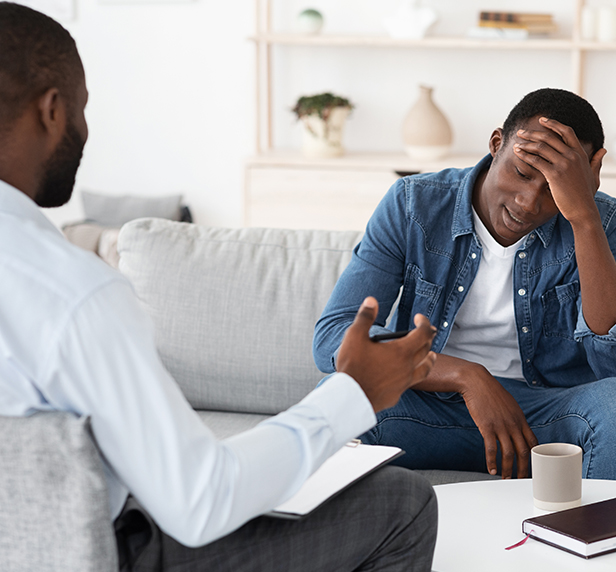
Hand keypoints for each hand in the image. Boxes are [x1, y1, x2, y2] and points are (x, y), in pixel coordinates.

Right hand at [337, 297, 435, 412]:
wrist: (350, 398)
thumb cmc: (353, 366)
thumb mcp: (355, 336)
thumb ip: (365, 317)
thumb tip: (372, 301)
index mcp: (401, 351)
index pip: (422, 333)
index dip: (424, 322)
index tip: (419, 317)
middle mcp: (407, 367)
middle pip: (426, 350)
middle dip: (427, 338)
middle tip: (426, 332)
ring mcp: (404, 382)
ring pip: (425, 369)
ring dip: (430, 359)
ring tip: (431, 355)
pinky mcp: (397, 394)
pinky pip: (412, 382)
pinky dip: (414, 374)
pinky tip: (409, 375)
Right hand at [459, 363, 537, 478]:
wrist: (477, 382)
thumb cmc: (491, 392)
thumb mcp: (509, 404)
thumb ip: (515, 418)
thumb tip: (517, 430)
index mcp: (520, 419)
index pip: (533, 442)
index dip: (534, 457)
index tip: (532, 466)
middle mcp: (513, 424)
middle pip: (523, 452)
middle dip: (523, 469)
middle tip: (521, 480)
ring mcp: (501, 426)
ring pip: (508, 453)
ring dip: (508, 469)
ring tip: (506, 478)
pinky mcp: (487, 427)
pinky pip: (491, 449)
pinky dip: (492, 461)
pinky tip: (491, 469)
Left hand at [514, 117, 606, 224]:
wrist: (582, 209)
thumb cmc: (586, 194)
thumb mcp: (594, 175)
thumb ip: (596, 161)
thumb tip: (602, 150)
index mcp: (581, 153)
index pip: (567, 131)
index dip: (553, 124)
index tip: (542, 120)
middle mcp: (572, 156)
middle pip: (550, 137)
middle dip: (533, 133)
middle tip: (521, 132)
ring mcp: (564, 164)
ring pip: (541, 147)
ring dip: (526, 144)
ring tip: (516, 143)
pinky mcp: (554, 174)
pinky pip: (536, 161)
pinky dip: (525, 155)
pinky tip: (517, 154)